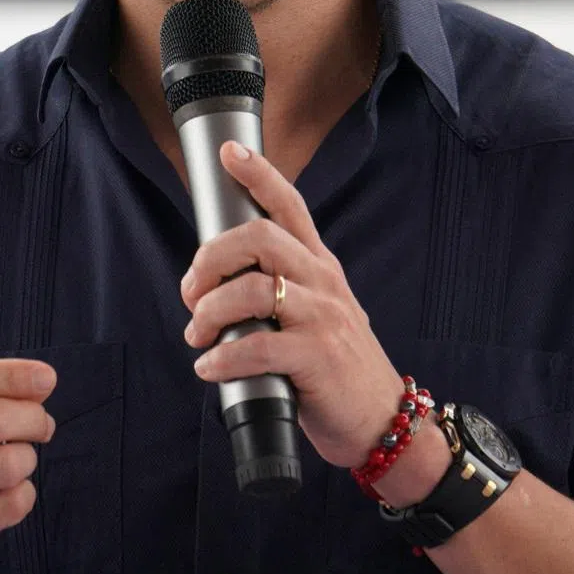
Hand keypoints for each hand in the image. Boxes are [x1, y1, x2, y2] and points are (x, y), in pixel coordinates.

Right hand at [0, 358, 56, 573]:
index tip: (47, 378)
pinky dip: (24, 494)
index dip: (13, 373)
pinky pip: (14, 502)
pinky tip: (6, 494)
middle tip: (41, 425)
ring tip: (16, 462)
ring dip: (28, 458)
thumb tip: (43, 381)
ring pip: (11, 461)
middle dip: (34, 417)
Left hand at [180, 141, 404, 470]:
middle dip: (211, 258)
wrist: (383, 421)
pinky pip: (257, 347)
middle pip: (259, 238)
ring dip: (209, 313)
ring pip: (252, 290)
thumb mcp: (318, 311)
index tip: (229, 152)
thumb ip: (281, 289)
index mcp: (319, 265)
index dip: (259, 174)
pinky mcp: (318, 357)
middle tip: (190, 292)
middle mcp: (323, 281)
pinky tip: (211, 369)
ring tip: (197, 337)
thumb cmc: (336, 365)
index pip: (290, 205)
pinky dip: (223, 359)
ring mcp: (323, 317)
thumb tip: (216, 284)